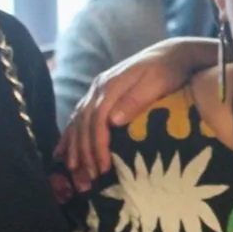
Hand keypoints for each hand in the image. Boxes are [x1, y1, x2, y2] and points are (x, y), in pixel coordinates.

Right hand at [58, 38, 215, 186]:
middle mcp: (98, 88)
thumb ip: (135, 100)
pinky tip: (62, 151)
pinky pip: (79, 116)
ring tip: (74, 170)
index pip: (98, 120)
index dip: (97, 145)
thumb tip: (113, 121)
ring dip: (74, 147)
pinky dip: (70, 134)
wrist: (171, 53)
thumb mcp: (156, 83)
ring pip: (78, 121)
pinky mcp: (99, 94)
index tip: (102, 167)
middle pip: (84, 124)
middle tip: (88, 177)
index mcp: (111, 86)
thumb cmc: (168, 70)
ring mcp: (97, 90)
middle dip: (84, 152)